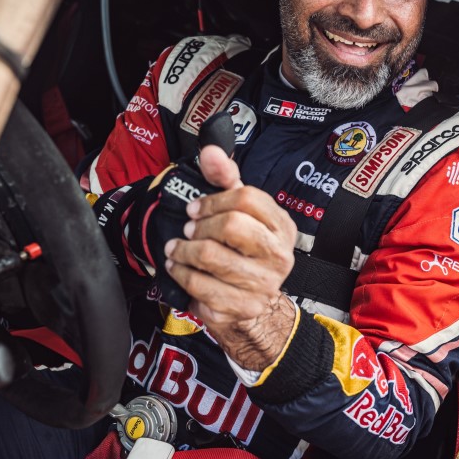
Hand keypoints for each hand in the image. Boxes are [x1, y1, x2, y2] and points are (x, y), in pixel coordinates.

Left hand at [162, 145, 296, 371]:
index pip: (247, 198)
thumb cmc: (242, 250)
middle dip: (200, 226)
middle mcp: (279, 256)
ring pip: (211, 257)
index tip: (195, 209)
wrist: (251, 304)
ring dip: (183, 252)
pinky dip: (181, 275)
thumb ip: (225, 178)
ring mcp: (263, 285)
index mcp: (282, 227)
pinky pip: (200, 287)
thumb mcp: (238, 212)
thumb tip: (211, 150)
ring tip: (176, 250)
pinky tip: (178, 269)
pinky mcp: (242, 308)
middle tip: (188, 230)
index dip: (213, 200)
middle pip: (232, 225)